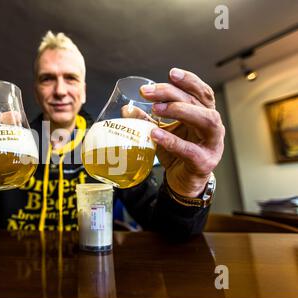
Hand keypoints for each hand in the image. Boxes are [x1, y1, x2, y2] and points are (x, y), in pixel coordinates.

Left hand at [139, 68, 224, 197]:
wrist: (184, 182)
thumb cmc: (176, 153)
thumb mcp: (162, 132)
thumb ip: (148, 119)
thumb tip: (127, 108)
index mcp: (204, 114)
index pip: (201, 92)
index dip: (189, 80)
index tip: (171, 73)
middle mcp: (212, 126)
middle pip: (198, 102)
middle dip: (172, 93)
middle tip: (148, 92)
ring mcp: (212, 144)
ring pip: (206, 120)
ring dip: (180, 110)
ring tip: (156, 109)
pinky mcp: (204, 162)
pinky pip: (190, 149)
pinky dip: (172, 140)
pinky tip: (155, 134)